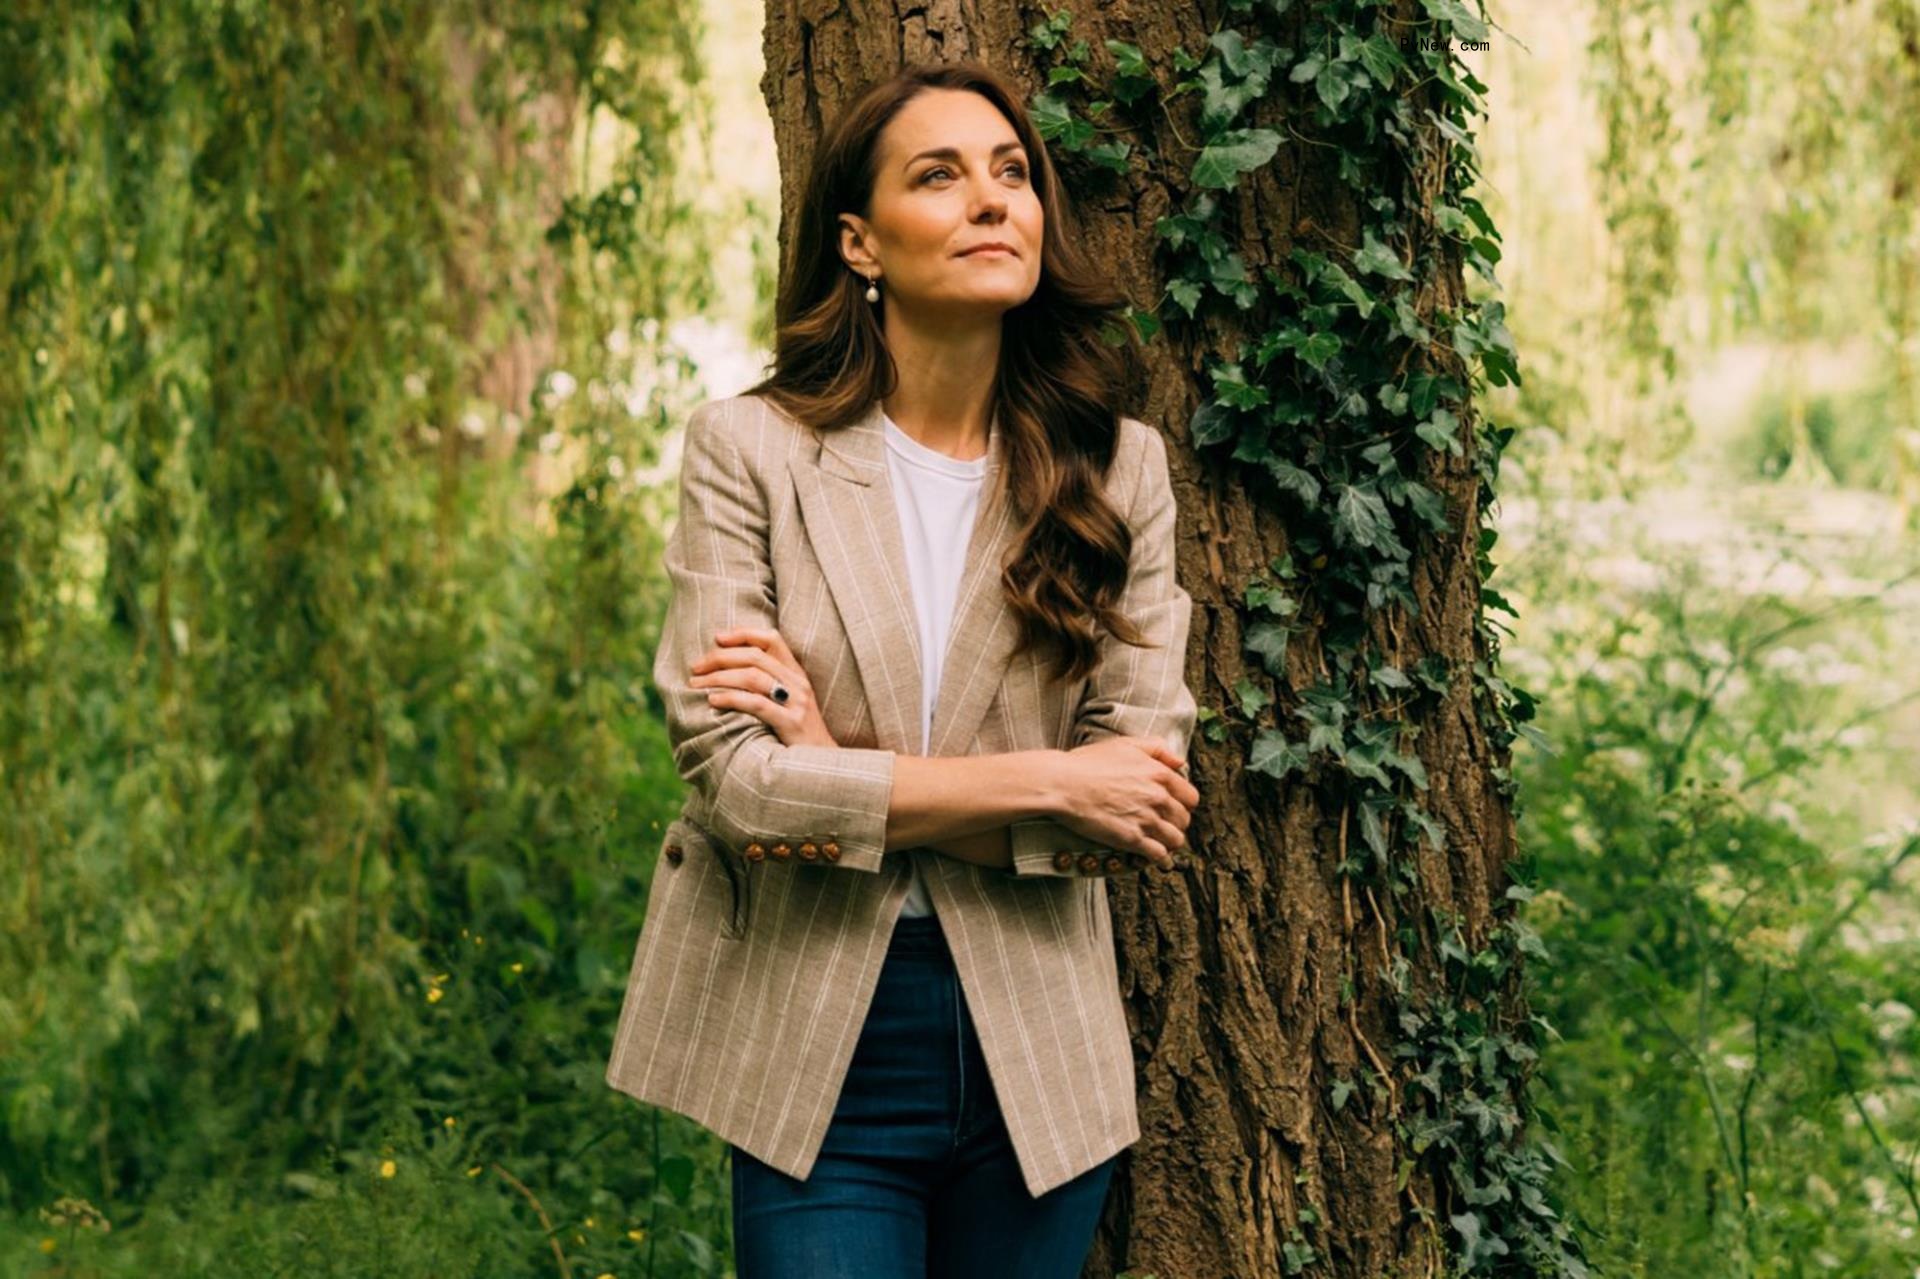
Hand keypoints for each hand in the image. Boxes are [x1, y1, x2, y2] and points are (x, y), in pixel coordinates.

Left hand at [689, 626, 837, 747]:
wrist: (821, 761)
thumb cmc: (797, 733)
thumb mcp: (789, 701)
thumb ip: (768, 683)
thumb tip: (728, 670)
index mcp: (796, 673)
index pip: (771, 639)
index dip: (743, 634)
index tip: (716, 638)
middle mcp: (798, 683)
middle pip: (755, 656)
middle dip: (720, 658)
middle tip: (696, 668)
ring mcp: (796, 702)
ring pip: (752, 677)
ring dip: (719, 678)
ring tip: (697, 685)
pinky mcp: (791, 723)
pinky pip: (756, 704)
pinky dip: (731, 699)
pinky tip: (713, 701)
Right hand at [1050, 736, 1198, 870]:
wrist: (1063, 784)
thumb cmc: (1089, 763)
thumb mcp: (1125, 745)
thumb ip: (1157, 749)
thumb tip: (1180, 762)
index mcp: (1160, 774)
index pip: (1190, 797)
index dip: (1182, 804)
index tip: (1172, 807)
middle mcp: (1158, 797)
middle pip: (1184, 820)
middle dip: (1176, 823)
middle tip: (1163, 825)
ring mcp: (1146, 819)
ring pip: (1176, 839)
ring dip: (1169, 842)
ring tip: (1158, 841)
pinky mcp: (1132, 839)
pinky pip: (1159, 854)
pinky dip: (1159, 857)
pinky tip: (1151, 855)